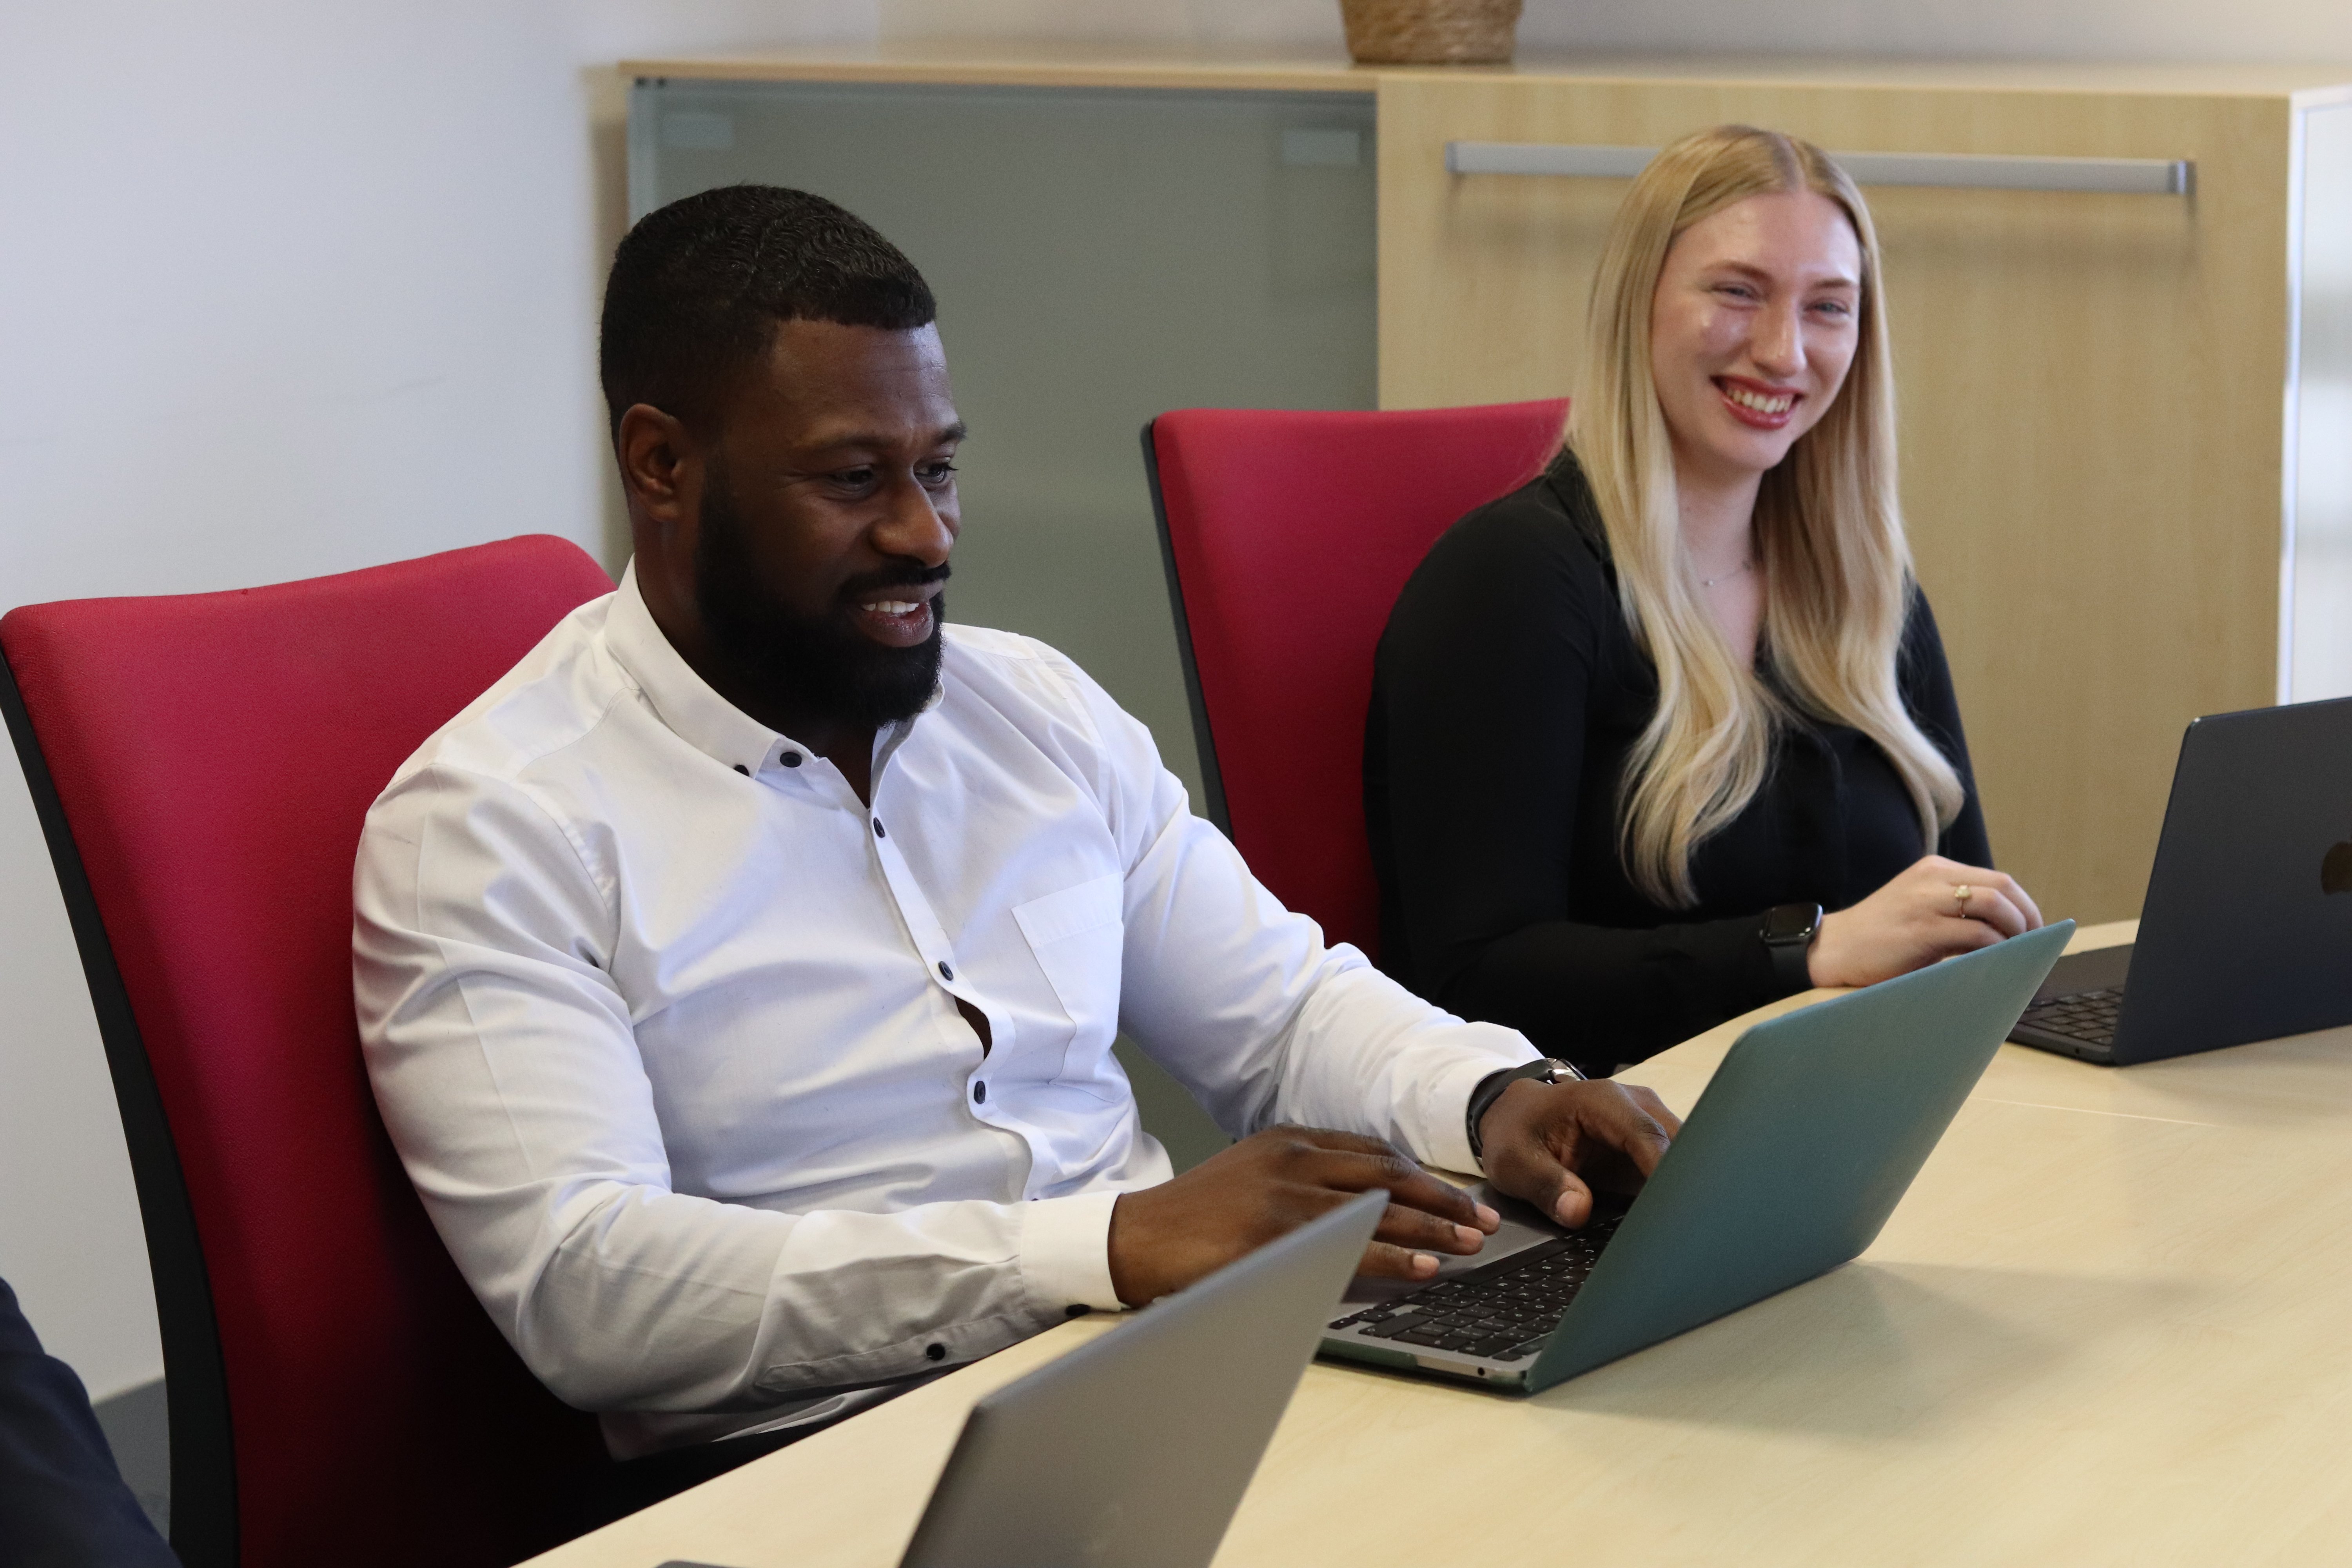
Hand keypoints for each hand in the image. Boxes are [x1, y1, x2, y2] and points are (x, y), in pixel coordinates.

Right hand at [1106, 1127, 1499, 1305]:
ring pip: (1379, 1208)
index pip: (1376, 1154)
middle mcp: (1294, 1158)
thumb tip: (1368, 1206)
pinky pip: (1349, 1245)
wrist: (1137, 1237)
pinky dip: (1392, 1256)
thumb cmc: (1197, 1215)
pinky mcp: (1275, 1233)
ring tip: (1470, 1244)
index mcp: (1291, 1140)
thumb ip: (1306, 1182)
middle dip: (1444, 1199)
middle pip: (1389, 1175)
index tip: (1459, 1197)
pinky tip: (1422, 1266)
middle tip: (1485, 1220)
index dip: (1425, 1177)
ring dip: (1433, 1227)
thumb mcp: (1255, 1177)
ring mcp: (1285, 1194)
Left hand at [1476, 1078, 1679, 1227]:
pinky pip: (1671, 1171)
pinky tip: (1665, 1224)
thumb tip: (1579, 1211)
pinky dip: (1670, 1196)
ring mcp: (1646, 1125)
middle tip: (1679, 1230)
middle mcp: (1635, 1106)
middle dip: (1682, 1186)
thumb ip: (1545, 1185)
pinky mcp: (1648, 1148)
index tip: (1672, 1212)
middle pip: (1679, 1146)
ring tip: (1676, 1231)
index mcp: (1603, 1102)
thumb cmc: (1514, 1132)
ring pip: (1683, 1160)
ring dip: (1680, 1193)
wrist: (1514, 1117)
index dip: (1664, 1174)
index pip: (1647, 1136)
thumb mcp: (1513, 1160)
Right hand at [1807, 854, 2043, 988]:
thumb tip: (2003, 932)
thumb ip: (1954, 911)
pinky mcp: (1921, 929)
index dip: (2023, 905)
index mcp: (1933, 871)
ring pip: (1992, 905)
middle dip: (2026, 916)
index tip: (2032, 929)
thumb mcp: (1919, 910)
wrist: (1832, 951)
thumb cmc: (1879, 938)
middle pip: (2002, 887)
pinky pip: (1975, 933)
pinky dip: (1995, 947)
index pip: (1997, 879)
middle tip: (2034, 942)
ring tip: (2017, 953)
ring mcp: (1925, 902)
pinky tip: (1995, 961)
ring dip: (2015, 931)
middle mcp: (1931, 879)